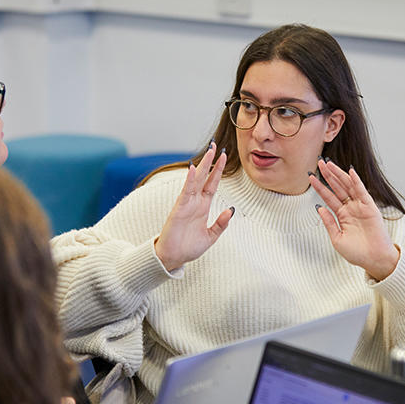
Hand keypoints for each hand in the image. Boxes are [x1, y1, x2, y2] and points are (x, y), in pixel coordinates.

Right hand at [154, 143, 233, 270]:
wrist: (173, 258)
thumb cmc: (189, 248)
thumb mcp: (211, 236)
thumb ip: (220, 224)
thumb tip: (231, 210)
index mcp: (203, 206)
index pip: (212, 184)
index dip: (218, 171)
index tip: (224, 156)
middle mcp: (195, 201)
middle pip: (205, 177)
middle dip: (211, 161)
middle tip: (216, 145)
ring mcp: (187, 203)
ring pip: (196, 180)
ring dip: (203, 165)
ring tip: (209, 151)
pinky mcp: (179, 208)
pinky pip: (186, 191)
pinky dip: (190, 179)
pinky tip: (194, 168)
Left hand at [309, 159, 399, 280]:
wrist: (374, 260)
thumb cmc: (357, 253)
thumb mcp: (337, 239)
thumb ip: (329, 223)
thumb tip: (319, 208)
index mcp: (342, 215)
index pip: (329, 197)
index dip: (320, 187)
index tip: (311, 177)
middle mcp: (351, 208)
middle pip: (337, 188)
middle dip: (328, 175)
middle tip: (319, 163)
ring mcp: (360, 206)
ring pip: (348, 186)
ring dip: (339, 175)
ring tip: (329, 164)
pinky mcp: (370, 207)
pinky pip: (362, 192)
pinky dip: (356, 181)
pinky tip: (350, 172)